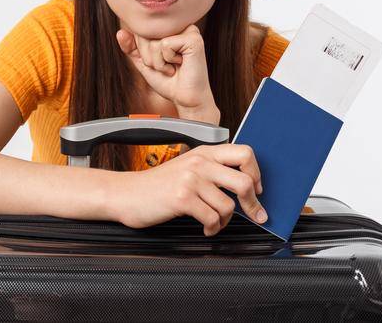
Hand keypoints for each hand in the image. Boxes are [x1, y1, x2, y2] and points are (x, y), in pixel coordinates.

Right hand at [107, 144, 267, 235]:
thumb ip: (211, 170)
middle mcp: (199, 163)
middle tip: (254, 213)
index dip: (257, 173)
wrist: (125, 194)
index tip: (257, 189)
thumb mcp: (186, 168)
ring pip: (228, 205)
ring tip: (214, 222)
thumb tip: (244, 185)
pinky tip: (205, 228)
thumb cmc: (155, 185)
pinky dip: (212, 228)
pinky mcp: (182, 198)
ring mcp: (190, 179)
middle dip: (253, 203)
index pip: (245, 153)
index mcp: (203, 152)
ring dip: (225, 221)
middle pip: (245, 180)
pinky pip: (212, 218)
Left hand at [115, 23, 215, 114]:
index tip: (159, 61)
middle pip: (145, 34)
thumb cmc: (167, 80)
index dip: (142, 52)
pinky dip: (167, 60)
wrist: (184, 98)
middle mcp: (179, 25)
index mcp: (169, 28)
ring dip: (158, 61)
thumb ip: (131, 47)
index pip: (140, 31)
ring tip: (173, 66)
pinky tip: (181, 64)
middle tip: (167, 66)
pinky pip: (164, 45)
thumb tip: (120, 32)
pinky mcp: (194, 38)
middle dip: (149, 57)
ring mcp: (188, 30)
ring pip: (153, 41)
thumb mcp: (143, 62)